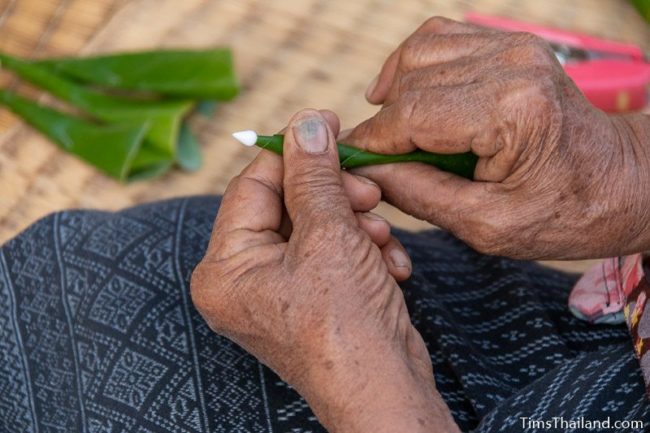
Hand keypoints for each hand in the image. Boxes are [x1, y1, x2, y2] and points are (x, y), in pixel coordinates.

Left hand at [191, 109, 458, 432]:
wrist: (386, 392)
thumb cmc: (348, 325)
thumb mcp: (329, 235)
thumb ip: (313, 174)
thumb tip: (305, 121)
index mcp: (225, 268)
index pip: (253, 185)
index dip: (294, 151)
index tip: (327, 121)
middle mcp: (243, 281)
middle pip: (287, 205)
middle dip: (334, 195)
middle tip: (368, 189)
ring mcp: (278, 291)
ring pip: (316, 226)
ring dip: (355, 224)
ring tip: (381, 238)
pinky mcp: (312, 298)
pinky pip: (331, 253)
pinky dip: (362, 250)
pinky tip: (389, 264)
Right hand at [346, 16, 649, 259]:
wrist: (622, 182)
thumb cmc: (564, 213)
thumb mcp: (488, 226)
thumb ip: (420, 195)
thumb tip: (367, 173)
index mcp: (511, 112)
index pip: (411, 115)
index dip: (370, 142)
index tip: (345, 164)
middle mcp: (512, 64)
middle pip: (410, 81)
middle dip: (380, 124)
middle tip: (369, 160)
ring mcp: (513, 46)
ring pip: (419, 52)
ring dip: (394, 94)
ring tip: (389, 135)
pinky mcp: (510, 44)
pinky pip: (440, 40)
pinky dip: (412, 68)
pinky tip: (405, 97)